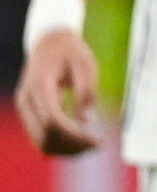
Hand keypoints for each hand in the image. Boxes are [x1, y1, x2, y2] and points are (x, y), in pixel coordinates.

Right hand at [16, 30, 100, 155]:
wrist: (50, 43)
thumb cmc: (71, 52)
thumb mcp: (85, 65)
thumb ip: (86, 91)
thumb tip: (86, 120)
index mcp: (40, 85)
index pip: (52, 121)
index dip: (74, 136)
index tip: (97, 140)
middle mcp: (26, 100)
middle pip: (44, 136)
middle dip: (71, 146)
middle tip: (97, 145)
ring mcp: (24, 108)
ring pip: (40, 141)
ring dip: (65, 148)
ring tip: (90, 145)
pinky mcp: (29, 113)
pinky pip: (40, 136)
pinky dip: (59, 143)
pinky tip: (80, 141)